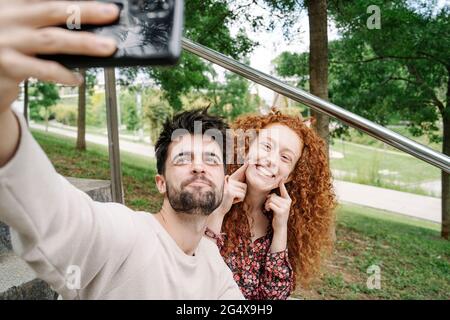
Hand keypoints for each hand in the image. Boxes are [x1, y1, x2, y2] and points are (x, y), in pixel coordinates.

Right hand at [0, 0, 119, 113]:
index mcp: (11, 2)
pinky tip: (78, 78)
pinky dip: (64, 74)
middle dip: (86, 11)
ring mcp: (5, 40)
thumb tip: (84, 17)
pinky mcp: (7, 64)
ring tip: (108, 47)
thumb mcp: (20, 24)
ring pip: (52, 39)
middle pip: (51, 9)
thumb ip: (43, 18)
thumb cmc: (7, 46)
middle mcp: (6, 16)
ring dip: (84, 43)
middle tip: (112, 13)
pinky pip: (43, 69)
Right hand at [216, 162, 247, 216]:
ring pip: (244, 191)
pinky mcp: (230, 192)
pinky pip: (242, 196)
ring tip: (232, 198)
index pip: (239, 172)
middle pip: (245, 185)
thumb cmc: (226, 200)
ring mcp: (229, 186)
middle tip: (233, 196)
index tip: (249, 161)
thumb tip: (231, 175)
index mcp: (229, 179)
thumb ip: (234, 183)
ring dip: (240, 197)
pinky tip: (232, 200)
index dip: (245, 167)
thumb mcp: (231, 191)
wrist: (218, 210)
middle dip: (241, 193)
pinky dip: (238, 200)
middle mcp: (228, 181)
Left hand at [265, 179, 291, 230]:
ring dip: (267, 204)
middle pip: (273, 196)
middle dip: (268, 200)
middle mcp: (288, 202)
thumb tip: (269, 194)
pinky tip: (268, 210)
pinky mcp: (281, 211)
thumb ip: (277, 198)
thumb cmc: (277, 214)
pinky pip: (270, 204)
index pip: (284, 190)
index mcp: (288, 200)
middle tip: (268, 206)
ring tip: (268, 208)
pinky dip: (267, 207)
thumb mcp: (279, 205)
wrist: (280, 226)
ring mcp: (285, 207)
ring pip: (271, 199)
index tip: (281, 178)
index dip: (281, 184)